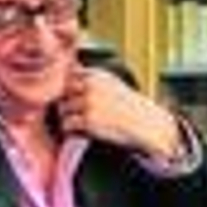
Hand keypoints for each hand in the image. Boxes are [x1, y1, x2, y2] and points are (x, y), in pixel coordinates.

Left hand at [56, 67, 183, 161]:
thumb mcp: (110, 84)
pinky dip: (72, 130)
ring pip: (63, 109)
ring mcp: (89, 103)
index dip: (69, 89)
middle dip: (67, 102)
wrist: (144, 124)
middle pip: (62, 93)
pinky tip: (83, 131)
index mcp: (96, 75)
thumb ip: (90, 79)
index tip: (76, 99)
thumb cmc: (127, 106)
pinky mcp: (88, 121)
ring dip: (68, 117)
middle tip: (77, 113)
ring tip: (82, 123)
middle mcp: (91, 86)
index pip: (68, 77)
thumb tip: (67, 74)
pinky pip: (67, 124)